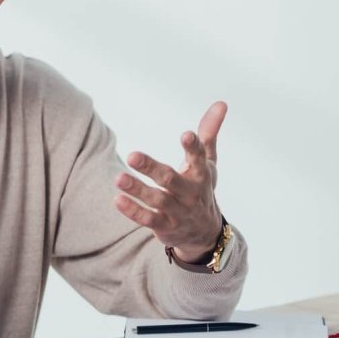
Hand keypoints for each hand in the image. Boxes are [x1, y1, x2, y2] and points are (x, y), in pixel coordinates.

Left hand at [113, 101, 226, 261]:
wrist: (204, 234)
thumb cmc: (201, 188)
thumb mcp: (208, 162)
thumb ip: (209, 133)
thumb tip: (220, 103)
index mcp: (201, 175)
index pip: (199, 158)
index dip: (193, 147)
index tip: (186, 134)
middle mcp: (190, 193)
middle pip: (170, 179)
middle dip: (152, 168)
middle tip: (132, 156)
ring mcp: (177, 211)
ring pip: (157, 200)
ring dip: (137, 189)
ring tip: (118, 178)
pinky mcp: (164, 226)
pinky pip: (148, 219)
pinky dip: (133, 211)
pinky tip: (118, 199)